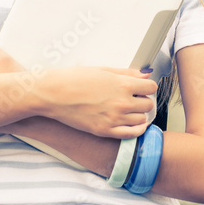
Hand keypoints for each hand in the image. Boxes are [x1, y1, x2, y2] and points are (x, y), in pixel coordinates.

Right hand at [34, 66, 156, 139]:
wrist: (53, 94)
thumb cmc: (74, 79)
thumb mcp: (103, 70)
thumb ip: (127, 73)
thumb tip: (145, 75)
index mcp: (122, 85)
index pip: (151, 87)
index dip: (147, 87)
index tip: (142, 88)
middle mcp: (122, 103)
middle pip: (148, 104)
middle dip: (143, 100)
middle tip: (134, 98)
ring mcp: (114, 119)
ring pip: (142, 120)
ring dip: (139, 114)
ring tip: (129, 110)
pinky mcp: (104, 131)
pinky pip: (131, 134)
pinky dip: (137, 130)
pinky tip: (133, 124)